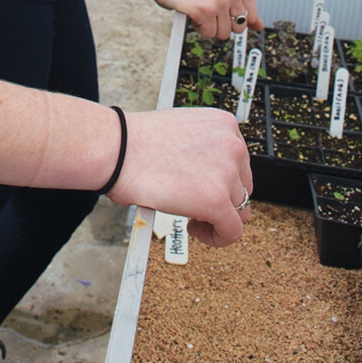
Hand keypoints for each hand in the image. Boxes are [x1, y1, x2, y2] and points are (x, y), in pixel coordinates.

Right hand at [108, 107, 251, 246]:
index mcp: (224, 124)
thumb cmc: (136, 141)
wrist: (118, 149)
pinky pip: (232, 231)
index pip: (240, 162)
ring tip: (191, 217)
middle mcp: (232, 145)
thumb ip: (204, 149)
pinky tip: (194, 229)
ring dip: (216, 218)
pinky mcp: (217, 201)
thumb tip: (210, 173)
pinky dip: (217, 238)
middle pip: (242, 187)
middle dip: (221, 200)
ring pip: (238, 210)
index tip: (203, 187)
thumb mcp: (182, 131)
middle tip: (195, 206)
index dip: (221, 181)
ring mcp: (227, 173)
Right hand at [146, 0, 261, 39]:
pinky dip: (198, 27)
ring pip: (223, 33)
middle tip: (208, 9)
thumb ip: (241, 5)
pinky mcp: (204, 11)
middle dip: (222, 24)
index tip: (222, 13)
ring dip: (209, 26)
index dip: (234, 18)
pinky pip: (208, 33)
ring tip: (198, 8)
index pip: (250, 16)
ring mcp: (218, 0)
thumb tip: (259, 25)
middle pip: (238, 28)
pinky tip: (192, 11)